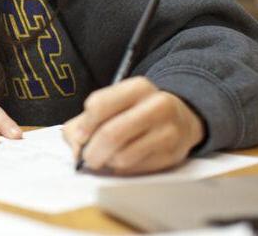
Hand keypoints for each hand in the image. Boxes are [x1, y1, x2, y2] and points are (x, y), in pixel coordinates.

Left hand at [63, 77, 204, 174]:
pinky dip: (124, 169)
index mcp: (138, 87)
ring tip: (108, 157)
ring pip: (123, 156)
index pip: (100, 104)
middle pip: (111, 134)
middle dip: (92, 151)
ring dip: (108, 162)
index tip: (80, 136)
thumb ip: (84, 121)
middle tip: (87, 158)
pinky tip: (125, 160)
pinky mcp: (172, 155)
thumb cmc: (137, 111)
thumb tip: (76, 146)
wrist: (181, 119)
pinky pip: (137, 170)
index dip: (84, 125)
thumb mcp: (114, 104)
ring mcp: (168, 131)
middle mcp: (157, 105)